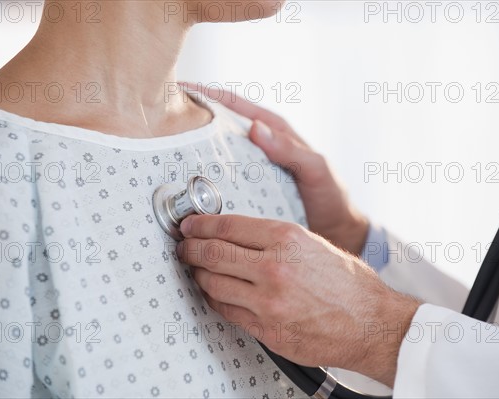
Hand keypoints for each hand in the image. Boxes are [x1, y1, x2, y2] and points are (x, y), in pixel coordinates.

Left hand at [177, 214, 420, 386]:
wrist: (372, 323)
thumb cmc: (349, 284)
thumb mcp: (313, 244)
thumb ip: (275, 239)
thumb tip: (239, 235)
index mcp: (287, 238)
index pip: (228, 226)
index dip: (201, 225)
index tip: (191, 226)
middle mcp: (274, 268)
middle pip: (213, 254)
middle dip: (190, 248)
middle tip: (184, 246)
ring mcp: (268, 301)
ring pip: (213, 284)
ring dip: (198, 275)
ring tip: (196, 270)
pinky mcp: (267, 329)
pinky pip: (226, 311)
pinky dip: (214, 299)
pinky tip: (214, 293)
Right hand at [181, 83, 368, 254]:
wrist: (335, 232)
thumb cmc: (331, 197)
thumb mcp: (316, 169)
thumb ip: (291, 150)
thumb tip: (255, 128)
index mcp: (275, 134)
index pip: (237, 105)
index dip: (209, 95)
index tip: (181, 88)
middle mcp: (259, 149)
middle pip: (220, 128)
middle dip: (193, 121)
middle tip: (162, 123)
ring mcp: (251, 172)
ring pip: (216, 156)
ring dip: (194, 155)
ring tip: (164, 154)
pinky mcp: (247, 194)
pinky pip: (221, 183)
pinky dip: (204, 183)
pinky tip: (186, 191)